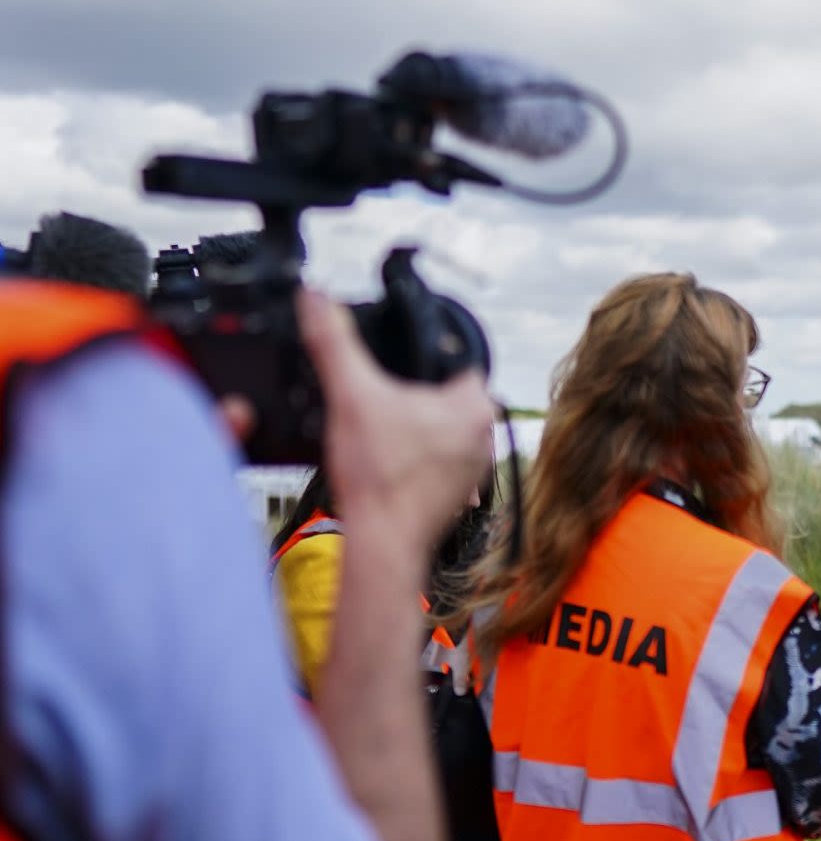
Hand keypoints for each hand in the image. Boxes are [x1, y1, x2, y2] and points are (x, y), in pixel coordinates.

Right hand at [299, 291, 494, 545]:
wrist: (383, 542)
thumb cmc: (378, 476)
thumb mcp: (349, 395)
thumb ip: (333, 341)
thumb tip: (315, 298)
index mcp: (473, 402)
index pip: (450, 354)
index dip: (414, 353)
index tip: (388, 363)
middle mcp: (484, 433)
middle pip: (441, 390)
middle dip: (407, 391)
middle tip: (375, 401)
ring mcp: (474, 465)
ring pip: (437, 425)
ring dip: (408, 424)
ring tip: (377, 433)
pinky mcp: (457, 490)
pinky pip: (433, 457)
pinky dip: (409, 454)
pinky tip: (384, 459)